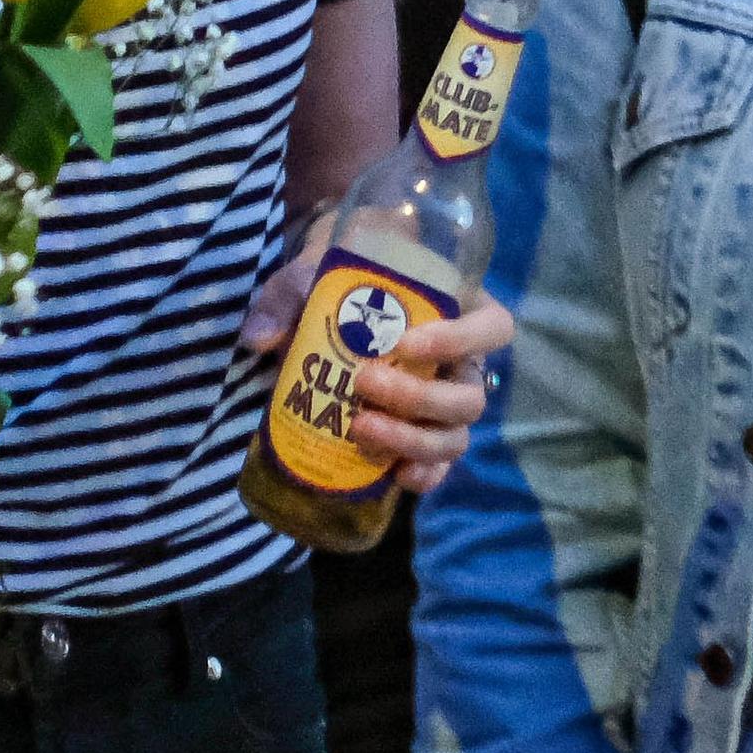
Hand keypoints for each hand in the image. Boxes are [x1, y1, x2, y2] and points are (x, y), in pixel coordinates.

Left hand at [237, 213, 512, 497]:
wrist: (333, 315)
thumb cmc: (339, 286)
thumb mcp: (312, 277)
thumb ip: (286, 296)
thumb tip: (259, 338)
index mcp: (459, 313)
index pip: (493, 328)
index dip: (459, 340)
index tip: (405, 343)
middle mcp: (464, 365)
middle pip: (470, 396)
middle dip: (418, 397)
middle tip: (363, 383)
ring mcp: (447, 407)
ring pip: (455, 436)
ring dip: (412, 439)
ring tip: (360, 429)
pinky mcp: (424, 438)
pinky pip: (439, 466)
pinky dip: (423, 475)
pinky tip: (394, 475)